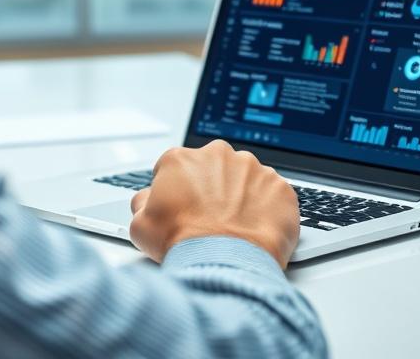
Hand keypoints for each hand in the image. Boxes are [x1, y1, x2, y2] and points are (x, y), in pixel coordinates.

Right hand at [130, 140, 298, 268]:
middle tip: (209, 220)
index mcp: (181, 159)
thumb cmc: (183, 245)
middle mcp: (218, 155)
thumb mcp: (140, 226)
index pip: (176, 168)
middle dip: (212, 189)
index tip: (182, 208)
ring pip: (245, 179)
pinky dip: (267, 210)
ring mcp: (253, 168)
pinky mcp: (280, 187)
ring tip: (234, 228)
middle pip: (213, 168)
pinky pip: (273, 195)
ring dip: (241, 197)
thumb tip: (148, 199)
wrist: (224, 265)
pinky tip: (256, 230)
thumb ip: (142, 203)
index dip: (178, 191)